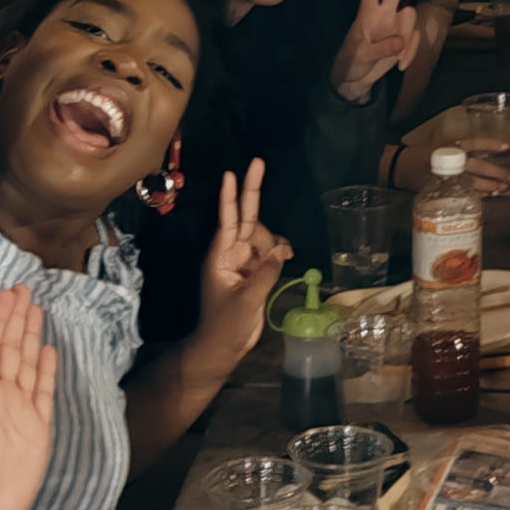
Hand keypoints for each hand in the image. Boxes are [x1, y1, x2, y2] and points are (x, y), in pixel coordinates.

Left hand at [0, 282, 57, 509]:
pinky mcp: (38, 427)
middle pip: (10, 348)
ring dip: (31, 336)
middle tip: (23, 289)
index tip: (6, 295)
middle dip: (16, 318)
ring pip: (27, 363)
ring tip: (36, 309)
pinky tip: (49, 350)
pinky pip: (44, 392)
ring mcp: (20, 410)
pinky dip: (47, 370)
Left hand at [195, 158, 290, 361]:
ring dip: (275, 240)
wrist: (223, 347)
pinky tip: (288, 257)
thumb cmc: (226, 324)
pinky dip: (279, 252)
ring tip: (285, 256)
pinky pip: (269, 253)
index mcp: (221, 256)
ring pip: (263, 237)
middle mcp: (231, 254)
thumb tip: (280, 251)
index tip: (231, 172)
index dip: (230, 196)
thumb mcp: (247, 298)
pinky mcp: (254, 273)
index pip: (227, 220)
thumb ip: (266, 272)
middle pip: (246, 218)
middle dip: (252, 192)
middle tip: (258, 162)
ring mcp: (243, 262)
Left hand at [332, 0, 422, 99]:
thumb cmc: (352, 63)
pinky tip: (399, 65)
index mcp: (368, 12)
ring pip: (412, 16)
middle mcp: (384, 12)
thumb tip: (401, 42)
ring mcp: (396, 24)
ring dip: (408, 40)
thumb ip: (382, 49)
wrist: (356, 81)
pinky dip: (411, 53)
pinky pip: (415, 38)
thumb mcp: (361, 57)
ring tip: (396, 59)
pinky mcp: (405, 38)